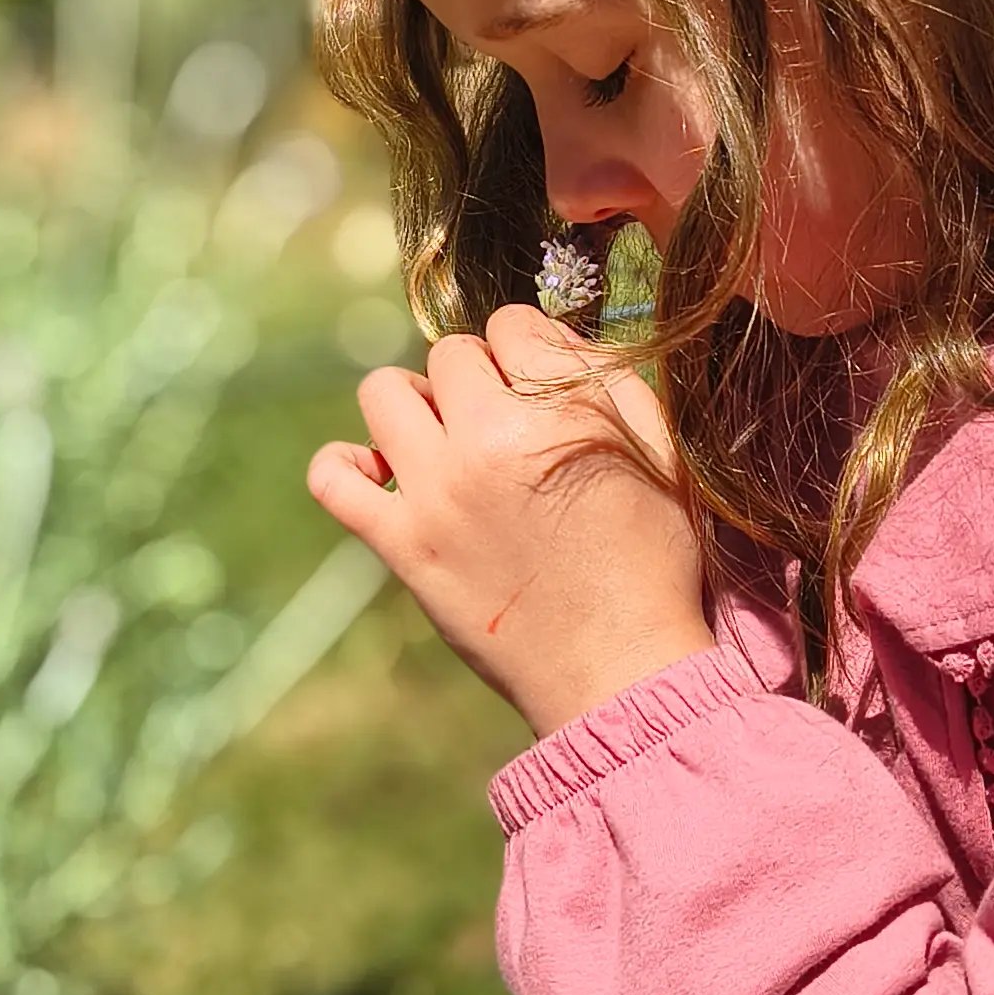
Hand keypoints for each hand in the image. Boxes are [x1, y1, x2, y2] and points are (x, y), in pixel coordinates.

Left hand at [306, 304, 716, 736]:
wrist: (622, 670)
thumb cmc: (653, 563)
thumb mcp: (660, 453)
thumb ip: (613, 379)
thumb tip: (557, 337)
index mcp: (561, 410)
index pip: (510, 324)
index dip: (524, 349)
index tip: (533, 384)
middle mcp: (490, 439)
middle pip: (448, 355)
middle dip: (474, 378)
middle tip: (499, 424)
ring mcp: (436, 492)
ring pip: (382, 392)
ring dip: (412, 405)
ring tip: (441, 441)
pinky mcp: (402, 544)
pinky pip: (332, 478)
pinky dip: (343, 466)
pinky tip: (379, 473)